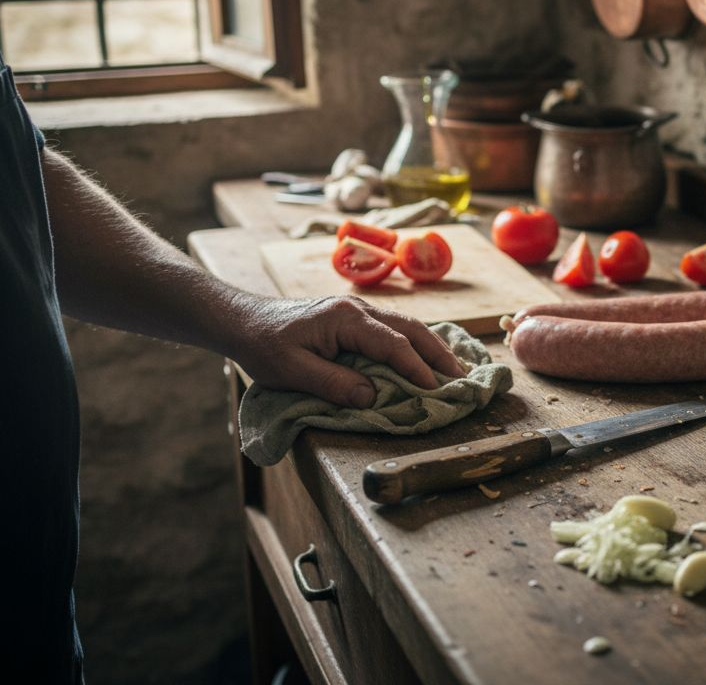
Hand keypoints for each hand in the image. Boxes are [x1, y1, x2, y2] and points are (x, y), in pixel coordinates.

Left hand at [225, 294, 466, 406]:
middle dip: (438, 354)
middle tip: (462, 378)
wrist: (243, 320)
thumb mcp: (292, 372)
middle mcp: (358, 309)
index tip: (436, 390)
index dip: (417, 368)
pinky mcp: (354, 318)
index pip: (394, 344)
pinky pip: (395, 328)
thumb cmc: (264, 346)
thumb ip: (334, 384)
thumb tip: (372, 397)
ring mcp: (358, 310)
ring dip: (432, 347)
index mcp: (346, 319)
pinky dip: (416, 342)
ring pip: (406, 325)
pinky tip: (426, 356)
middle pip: (411, 329)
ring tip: (453, 369)